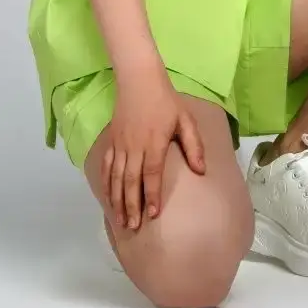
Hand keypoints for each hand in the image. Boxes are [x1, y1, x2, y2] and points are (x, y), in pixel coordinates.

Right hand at [101, 70, 205, 231]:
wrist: (139, 80)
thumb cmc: (166, 101)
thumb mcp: (185, 119)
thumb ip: (193, 146)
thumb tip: (201, 171)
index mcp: (154, 142)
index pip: (152, 174)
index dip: (153, 195)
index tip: (153, 215)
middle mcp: (134, 146)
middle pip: (131, 181)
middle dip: (132, 206)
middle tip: (133, 227)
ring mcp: (120, 144)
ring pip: (117, 177)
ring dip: (117, 200)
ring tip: (120, 220)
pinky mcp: (111, 141)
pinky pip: (107, 167)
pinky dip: (106, 184)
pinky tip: (107, 198)